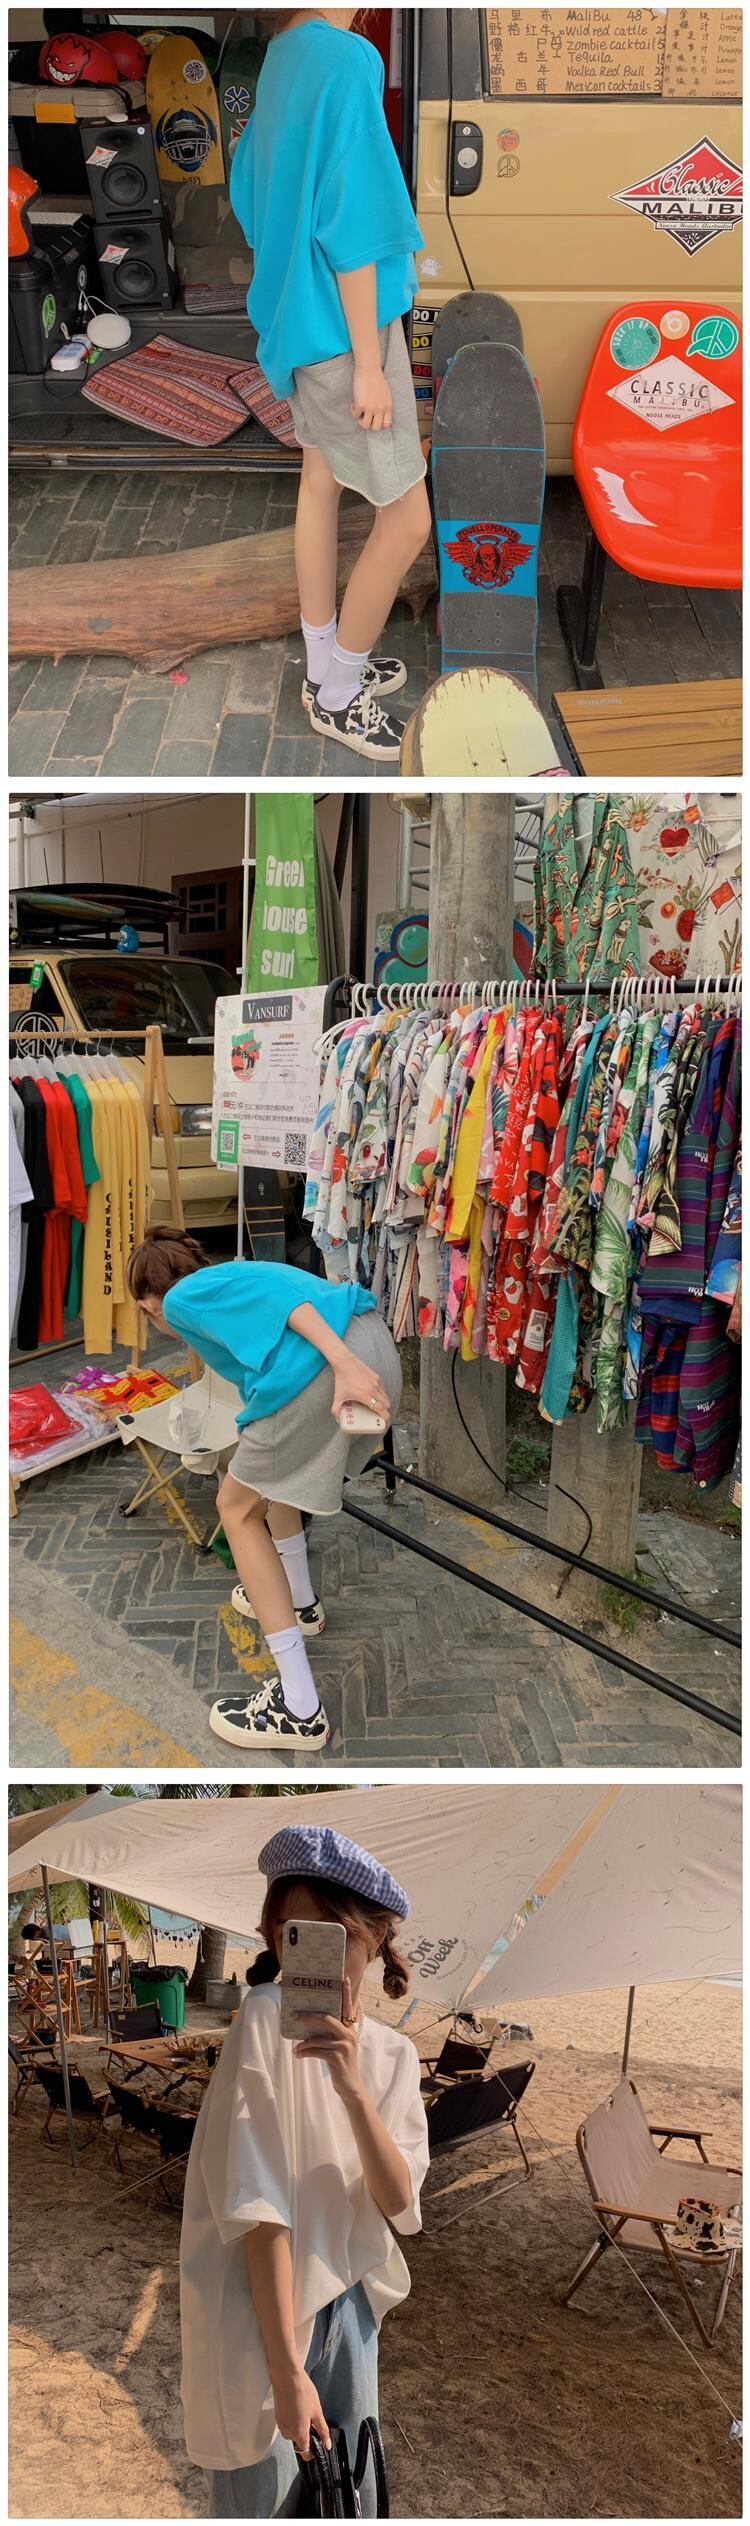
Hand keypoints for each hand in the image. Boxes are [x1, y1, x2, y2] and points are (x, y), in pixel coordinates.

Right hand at [271, 2364, 330, 2456]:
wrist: (287, 2377)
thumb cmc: (303, 2393)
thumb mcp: (317, 2412)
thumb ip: (322, 2431)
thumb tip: (327, 2445)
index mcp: (299, 2435)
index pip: (305, 2453)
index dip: (313, 2450)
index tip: (318, 2441)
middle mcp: (287, 2434)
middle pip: (299, 2441)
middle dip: (307, 2433)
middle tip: (313, 2417)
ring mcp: (281, 2425)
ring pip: (293, 2432)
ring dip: (300, 2426)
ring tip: (305, 2409)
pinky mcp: (277, 2417)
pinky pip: (288, 2424)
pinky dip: (293, 2419)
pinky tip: (297, 2406)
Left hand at [293, 1976, 363, 2101]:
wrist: (350, 2086)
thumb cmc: (342, 2063)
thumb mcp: (340, 2046)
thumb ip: (332, 2033)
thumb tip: (311, 2023)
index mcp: (350, 2028)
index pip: (348, 2007)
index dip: (346, 1993)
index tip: (343, 1978)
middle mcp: (349, 2034)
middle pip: (326, 2018)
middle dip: (308, 2016)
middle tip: (294, 2015)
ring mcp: (344, 2046)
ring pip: (316, 2038)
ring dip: (302, 2043)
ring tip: (295, 2048)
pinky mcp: (337, 2057)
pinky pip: (315, 2050)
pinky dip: (304, 2052)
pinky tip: (298, 2055)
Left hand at [331, 1357, 390, 1425]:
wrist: (345, 1363)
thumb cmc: (341, 1380)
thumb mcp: (338, 1396)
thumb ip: (336, 1410)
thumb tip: (338, 1419)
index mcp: (365, 1396)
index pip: (381, 1409)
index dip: (386, 1417)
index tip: (385, 1422)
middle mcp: (373, 1389)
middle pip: (387, 1404)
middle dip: (386, 1411)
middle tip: (381, 1415)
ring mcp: (376, 1382)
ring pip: (386, 1396)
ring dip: (384, 1403)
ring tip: (378, 1406)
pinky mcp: (377, 1377)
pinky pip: (383, 1388)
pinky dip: (381, 1394)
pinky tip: (375, 1396)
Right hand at [351, 361, 392, 431]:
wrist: (369, 369)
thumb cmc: (377, 378)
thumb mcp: (386, 394)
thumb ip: (384, 404)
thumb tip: (378, 413)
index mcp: (388, 406)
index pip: (387, 424)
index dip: (379, 423)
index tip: (374, 417)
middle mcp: (380, 409)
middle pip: (376, 428)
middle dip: (370, 424)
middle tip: (365, 416)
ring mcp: (370, 408)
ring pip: (365, 425)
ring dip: (360, 420)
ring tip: (358, 411)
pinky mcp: (360, 405)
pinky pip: (355, 415)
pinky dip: (353, 411)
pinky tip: (353, 403)